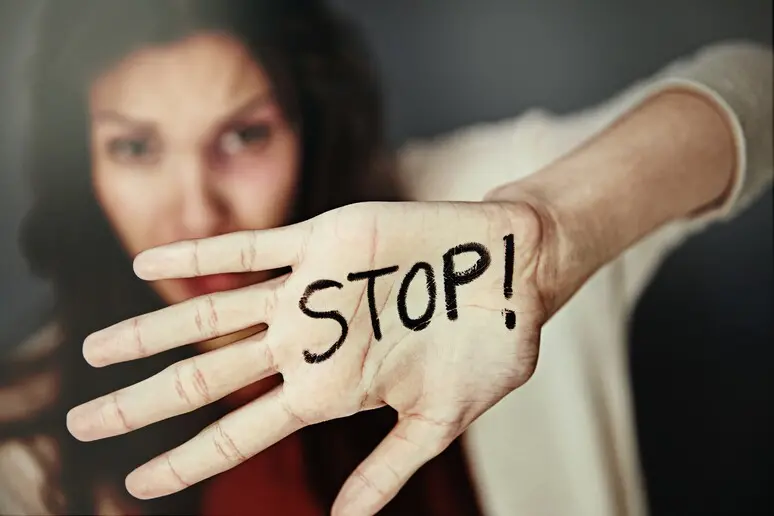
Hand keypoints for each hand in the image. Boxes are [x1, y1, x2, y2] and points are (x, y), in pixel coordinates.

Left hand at [68, 200, 556, 514]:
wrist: (511, 271)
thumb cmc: (486, 348)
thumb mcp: (439, 420)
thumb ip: (388, 466)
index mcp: (331, 390)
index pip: (243, 433)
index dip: (188, 459)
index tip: (137, 484)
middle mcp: (308, 343)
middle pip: (210, 377)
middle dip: (146, 402)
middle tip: (82, 425)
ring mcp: (311, 294)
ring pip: (214, 314)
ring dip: (153, 332)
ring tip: (94, 352)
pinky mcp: (324, 244)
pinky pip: (252, 250)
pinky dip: (201, 255)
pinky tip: (148, 263)